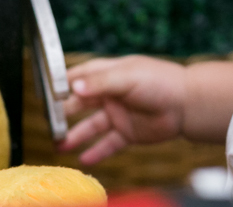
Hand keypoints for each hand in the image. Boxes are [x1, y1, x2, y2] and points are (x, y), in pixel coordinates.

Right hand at [60, 56, 188, 165]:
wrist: (187, 103)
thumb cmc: (160, 81)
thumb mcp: (128, 77)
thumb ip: (100, 83)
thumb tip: (73, 87)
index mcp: (111, 73)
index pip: (81, 76)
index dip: (63, 83)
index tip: (45, 92)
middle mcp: (112, 94)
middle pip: (81, 103)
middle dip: (64, 113)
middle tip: (49, 124)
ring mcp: (119, 114)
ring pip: (91, 126)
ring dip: (75, 136)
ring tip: (59, 146)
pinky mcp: (128, 132)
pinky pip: (108, 143)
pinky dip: (96, 152)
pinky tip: (82, 160)